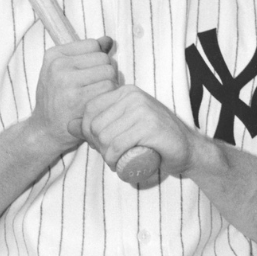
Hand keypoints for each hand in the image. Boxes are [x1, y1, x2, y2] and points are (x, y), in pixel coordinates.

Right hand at [29, 36, 117, 153]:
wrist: (45, 130)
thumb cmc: (58, 99)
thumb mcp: (64, 71)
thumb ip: (87, 54)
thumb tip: (108, 40)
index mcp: (54, 55)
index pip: (93, 45)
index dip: (97, 60)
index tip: (88, 74)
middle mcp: (58, 66)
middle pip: (104, 58)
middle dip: (105, 73)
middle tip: (94, 88)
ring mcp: (67, 82)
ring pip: (109, 72)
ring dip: (110, 85)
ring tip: (96, 96)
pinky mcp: (78, 98)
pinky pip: (109, 89)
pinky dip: (109, 97)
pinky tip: (98, 105)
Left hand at [81, 85, 199, 176]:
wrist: (187, 149)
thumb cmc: (153, 139)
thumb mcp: (123, 125)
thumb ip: (97, 122)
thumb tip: (68, 125)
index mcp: (125, 91)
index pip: (89, 110)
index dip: (87, 132)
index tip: (99, 145)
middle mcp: (133, 96)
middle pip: (95, 125)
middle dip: (97, 146)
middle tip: (110, 156)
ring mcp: (143, 110)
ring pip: (105, 137)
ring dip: (106, 156)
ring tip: (117, 160)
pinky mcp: (150, 127)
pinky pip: (118, 145)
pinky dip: (114, 159)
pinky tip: (120, 164)